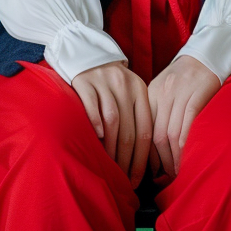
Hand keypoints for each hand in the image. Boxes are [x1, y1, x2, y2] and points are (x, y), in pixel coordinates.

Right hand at [70, 60, 153, 188]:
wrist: (87, 52)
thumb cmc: (110, 82)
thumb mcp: (129, 92)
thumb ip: (136, 116)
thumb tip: (141, 158)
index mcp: (140, 91)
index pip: (145, 130)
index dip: (142, 158)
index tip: (137, 178)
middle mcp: (124, 86)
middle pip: (129, 129)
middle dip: (127, 159)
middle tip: (122, 178)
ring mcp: (104, 83)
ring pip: (112, 121)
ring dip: (111, 147)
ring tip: (109, 165)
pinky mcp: (84, 82)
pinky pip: (91, 106)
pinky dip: (95, 123)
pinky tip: (97, 138)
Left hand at [147, 55, 220, 178]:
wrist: (205, 55)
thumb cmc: (184, 76)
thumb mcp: (163, 88)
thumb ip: (156, 109)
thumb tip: (151, 142)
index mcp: (150, 94)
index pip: (144, 129)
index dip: (145, 152)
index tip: (148, 169)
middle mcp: (162, 95)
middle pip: (155, 135)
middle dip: (158, 160)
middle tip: (161, 177)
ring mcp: (179, 96)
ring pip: (170, 134)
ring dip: (172, 158)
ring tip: (174, 172)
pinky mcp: (196, 97)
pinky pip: (186, 126)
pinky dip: (184, 146)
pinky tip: (185, 158)